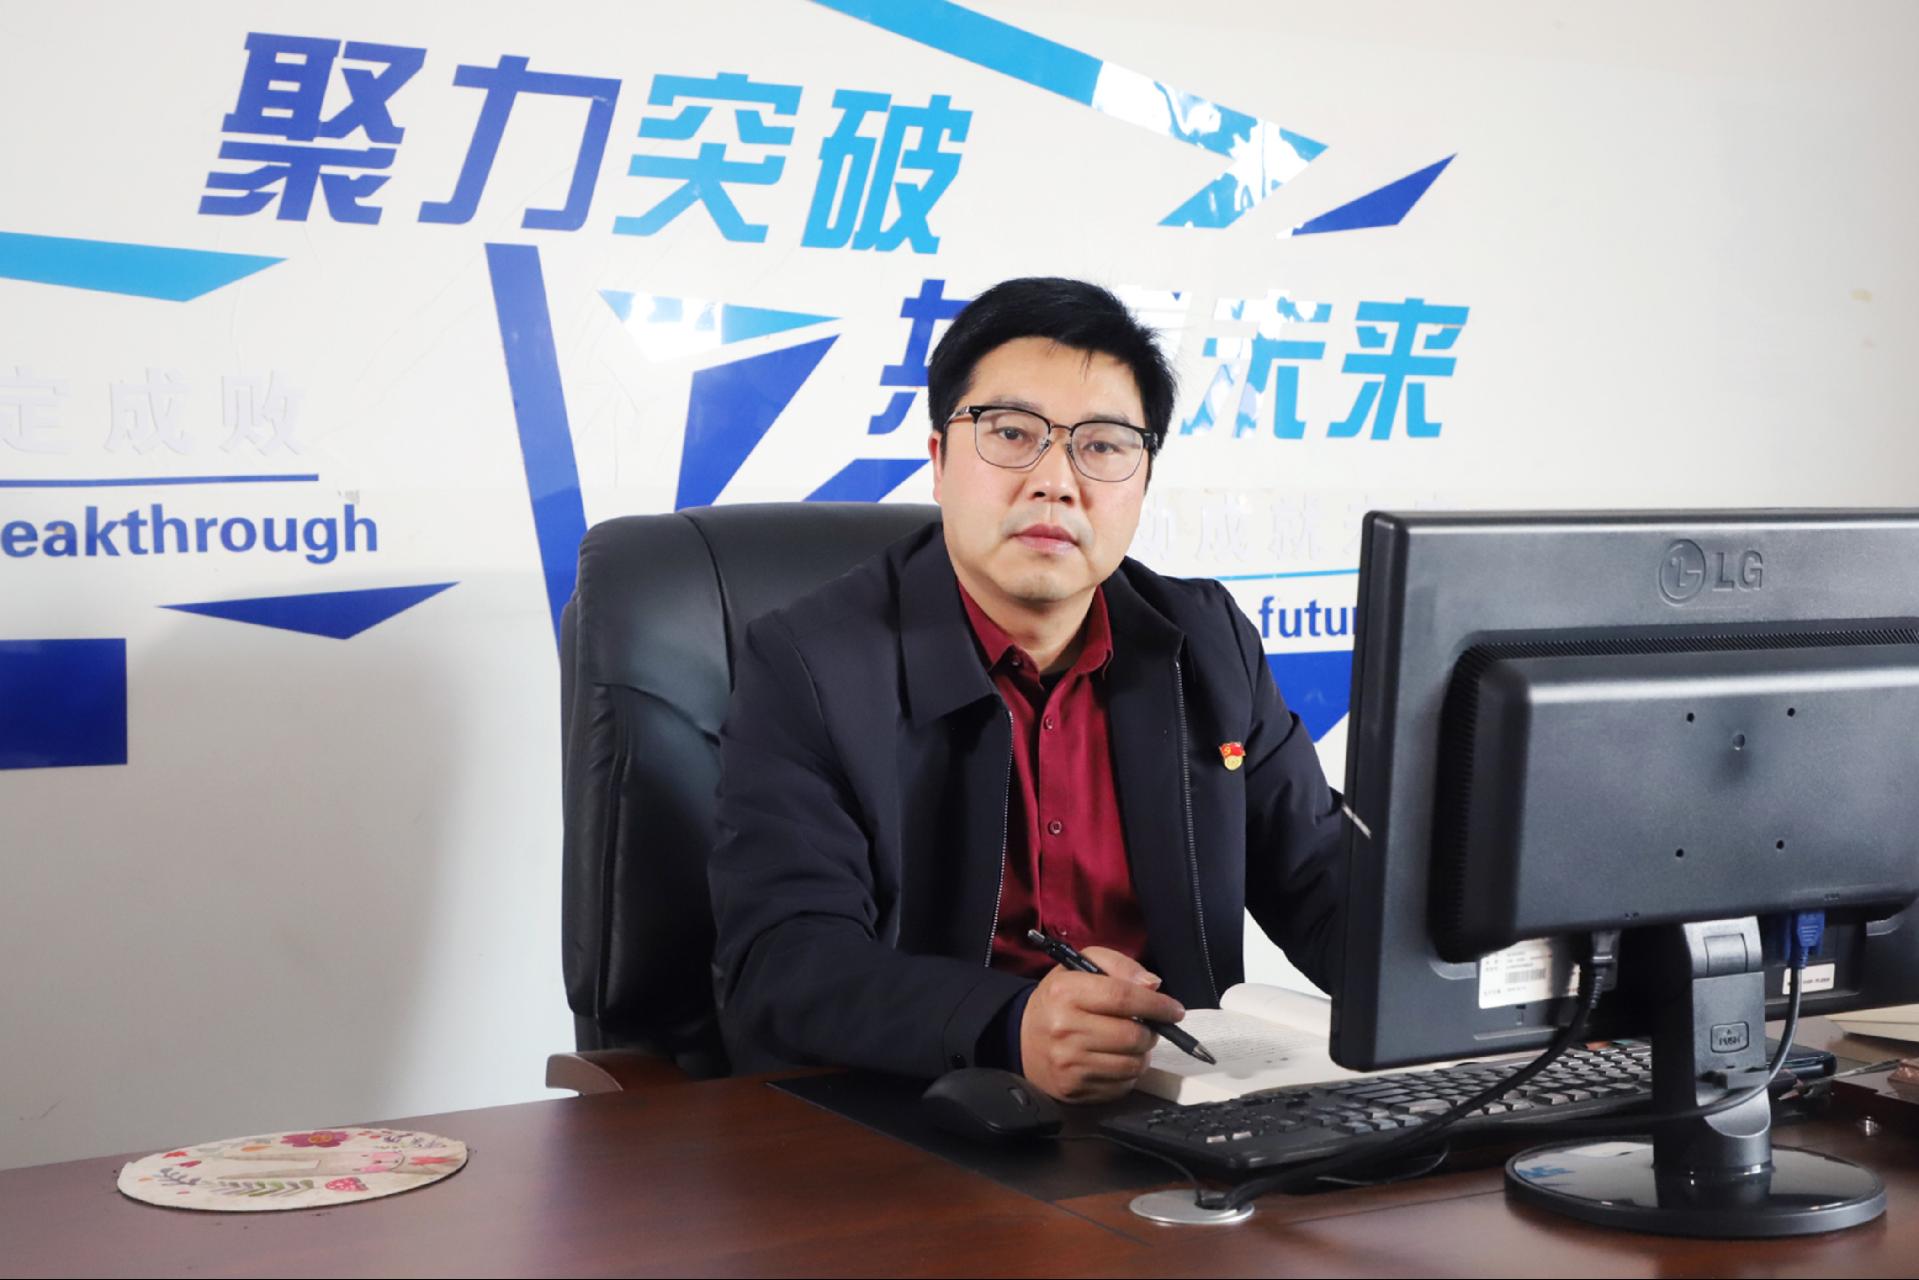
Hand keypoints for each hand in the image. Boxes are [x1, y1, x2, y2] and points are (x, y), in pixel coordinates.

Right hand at [1018, 945, 1185, 1102]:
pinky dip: (1128, 1073)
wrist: (1022, 1038)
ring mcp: (1069, 1063)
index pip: (1123, 997)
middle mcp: (1065, 1029)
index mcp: (1066, 992)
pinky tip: (1117, 1059)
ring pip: (1131, 1064)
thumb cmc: (1060, 999)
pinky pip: (1121, 1086)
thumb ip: (1119, 965)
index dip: (1156, 1004)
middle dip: (1152, 1031)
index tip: (1174, 1009)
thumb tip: (1153, 986)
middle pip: (1131, 1036)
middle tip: (1150, 1026)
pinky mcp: (1075, 1089)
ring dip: (1142, 1053)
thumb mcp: (1082, 967)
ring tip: (1132, 1042)